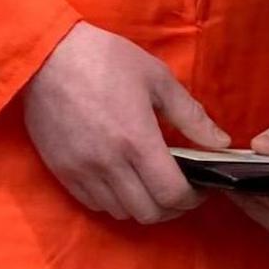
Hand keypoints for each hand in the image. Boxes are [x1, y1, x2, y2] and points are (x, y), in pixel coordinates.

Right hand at [19, 22, 225, 225]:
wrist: (46, 54)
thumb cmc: (105, 59)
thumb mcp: (156, 78)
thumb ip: (191, 115)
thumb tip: (221, 143)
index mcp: (137, 140)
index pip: (172, 194)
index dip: (193, 198)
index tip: (199, 188)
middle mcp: (109, 164)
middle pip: (149, 213)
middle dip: (171, 207)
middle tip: (177, 189)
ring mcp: (82, 171)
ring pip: (121, 213)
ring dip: (141, 205)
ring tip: (148, 183)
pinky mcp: (61, 171)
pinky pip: (94, 204)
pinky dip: (114, 201)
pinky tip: (121, 180)